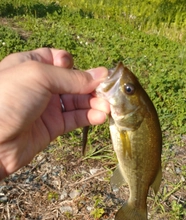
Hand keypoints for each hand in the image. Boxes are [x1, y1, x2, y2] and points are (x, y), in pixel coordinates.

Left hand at [0, 48, 109, 179]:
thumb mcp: (39, 77)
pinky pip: (74, 119)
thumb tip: (101, 74)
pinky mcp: (52, 127)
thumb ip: (71, 77)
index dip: (74, 64)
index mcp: (31, 66)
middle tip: (109, 92)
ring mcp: (46, 107)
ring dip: (94, 103)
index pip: (58, 60)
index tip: (89, 71)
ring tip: (108, 108)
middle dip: (91, 86)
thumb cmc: (8, 99)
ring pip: (76, 101)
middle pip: (73, 82)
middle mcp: (40, 86)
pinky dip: (88, 117)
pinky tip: (100, 116)